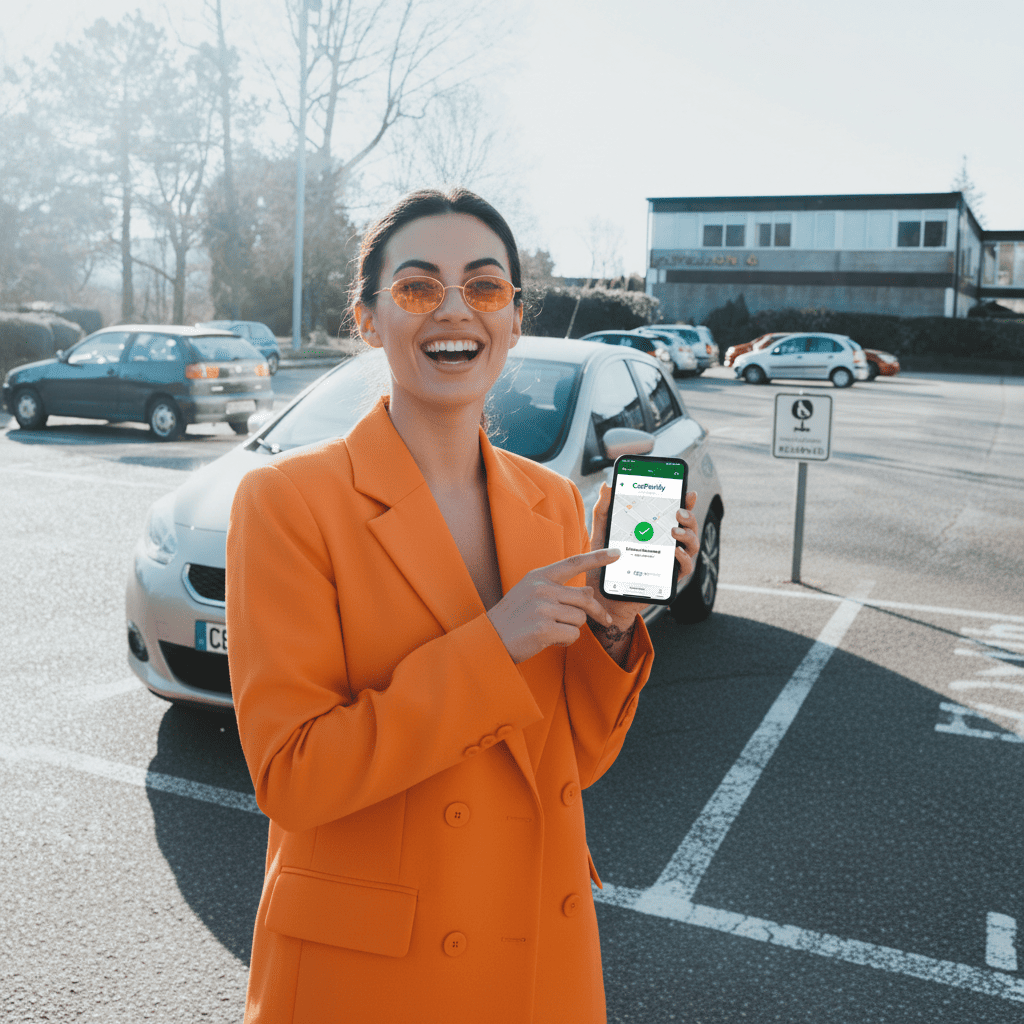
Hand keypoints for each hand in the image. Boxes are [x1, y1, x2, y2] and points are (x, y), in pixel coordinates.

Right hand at [487, 549, 621, 663]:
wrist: (488, 640)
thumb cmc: (513, 619)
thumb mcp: (532, 595)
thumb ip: (558, 590)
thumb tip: (588, 592)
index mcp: (538, 576)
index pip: (573, 563)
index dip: (597, 558)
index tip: (617, 554)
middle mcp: (541, 588)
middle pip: (585, 597)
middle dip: (597, 611)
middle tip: (605, 620)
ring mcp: (542, 608)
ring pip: (580, 618)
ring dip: (571, 628)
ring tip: (551, 631)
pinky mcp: (544, 628)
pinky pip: (573, 634)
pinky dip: (565, 640)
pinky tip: (548, 640)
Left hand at [587, 486, 700, 625]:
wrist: (603, 594)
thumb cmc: (604, 563)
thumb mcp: (601, 533)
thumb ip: (603, 510)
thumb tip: (606, 485)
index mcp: (655, 531)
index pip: (675, 513)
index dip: (686, 502)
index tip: (688, 492)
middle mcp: (667, 544)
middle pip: (688, 527)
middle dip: (689, 516)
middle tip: (678, 511)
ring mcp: (670, 561)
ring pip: (692, 546)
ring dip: (688, 536)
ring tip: (675, 530)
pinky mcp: (669, 579)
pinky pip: (685, 568)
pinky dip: (683, 558)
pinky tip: (675, 552)